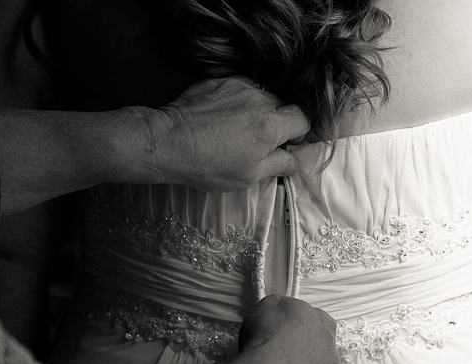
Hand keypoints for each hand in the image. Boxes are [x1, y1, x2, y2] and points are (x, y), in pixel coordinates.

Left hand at [141, 77, 309, 190]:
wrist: (168, 142)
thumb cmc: (207, 165)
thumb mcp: (248, 176)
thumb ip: (278, 165)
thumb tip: (294, 161)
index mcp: (271, 125)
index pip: (303, 118)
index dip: (298, 132)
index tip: (286, 143)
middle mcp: (259, 99)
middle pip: (282, 104)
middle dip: (277, 121)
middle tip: (258, 140)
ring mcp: (237, 85)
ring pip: (260, 94)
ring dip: (256, 109)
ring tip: (236, 128)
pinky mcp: (218, 80)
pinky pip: (238, 88)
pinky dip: (236, 100)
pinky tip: (221, 117)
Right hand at [238, 295, 337, 363]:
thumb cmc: (269, 333)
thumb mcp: (269, 305)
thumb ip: (279, 306)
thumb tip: (280, 311)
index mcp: (324, 324)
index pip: (318, 320)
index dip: (299, 323)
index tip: (282, 327)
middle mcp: (330, 353)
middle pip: (318, 349)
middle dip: (301, 350)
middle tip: (277, 352)